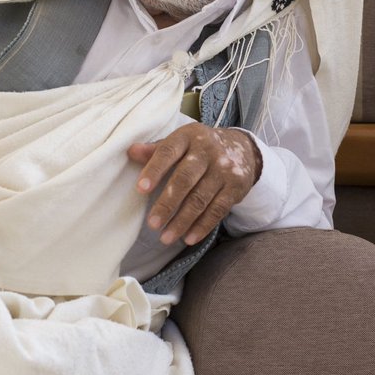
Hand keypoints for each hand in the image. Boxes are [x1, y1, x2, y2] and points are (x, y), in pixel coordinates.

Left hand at [127, 123, 261, 247]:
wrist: (243, 148)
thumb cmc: (199, 147)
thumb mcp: (181, 141)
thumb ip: (156, 149)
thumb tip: (130, 152)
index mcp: (189, 136)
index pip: (168, 152)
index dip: (154, 170)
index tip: (140, 189)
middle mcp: (208, 151)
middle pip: (185, 179)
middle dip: (168, 203)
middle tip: (152, 224)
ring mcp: (225, 170)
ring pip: (201, 199)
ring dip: (182, 221)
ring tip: (165, 238)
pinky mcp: (236, 187)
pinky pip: (218, 209)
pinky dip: (203, 226)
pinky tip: (189, 238)